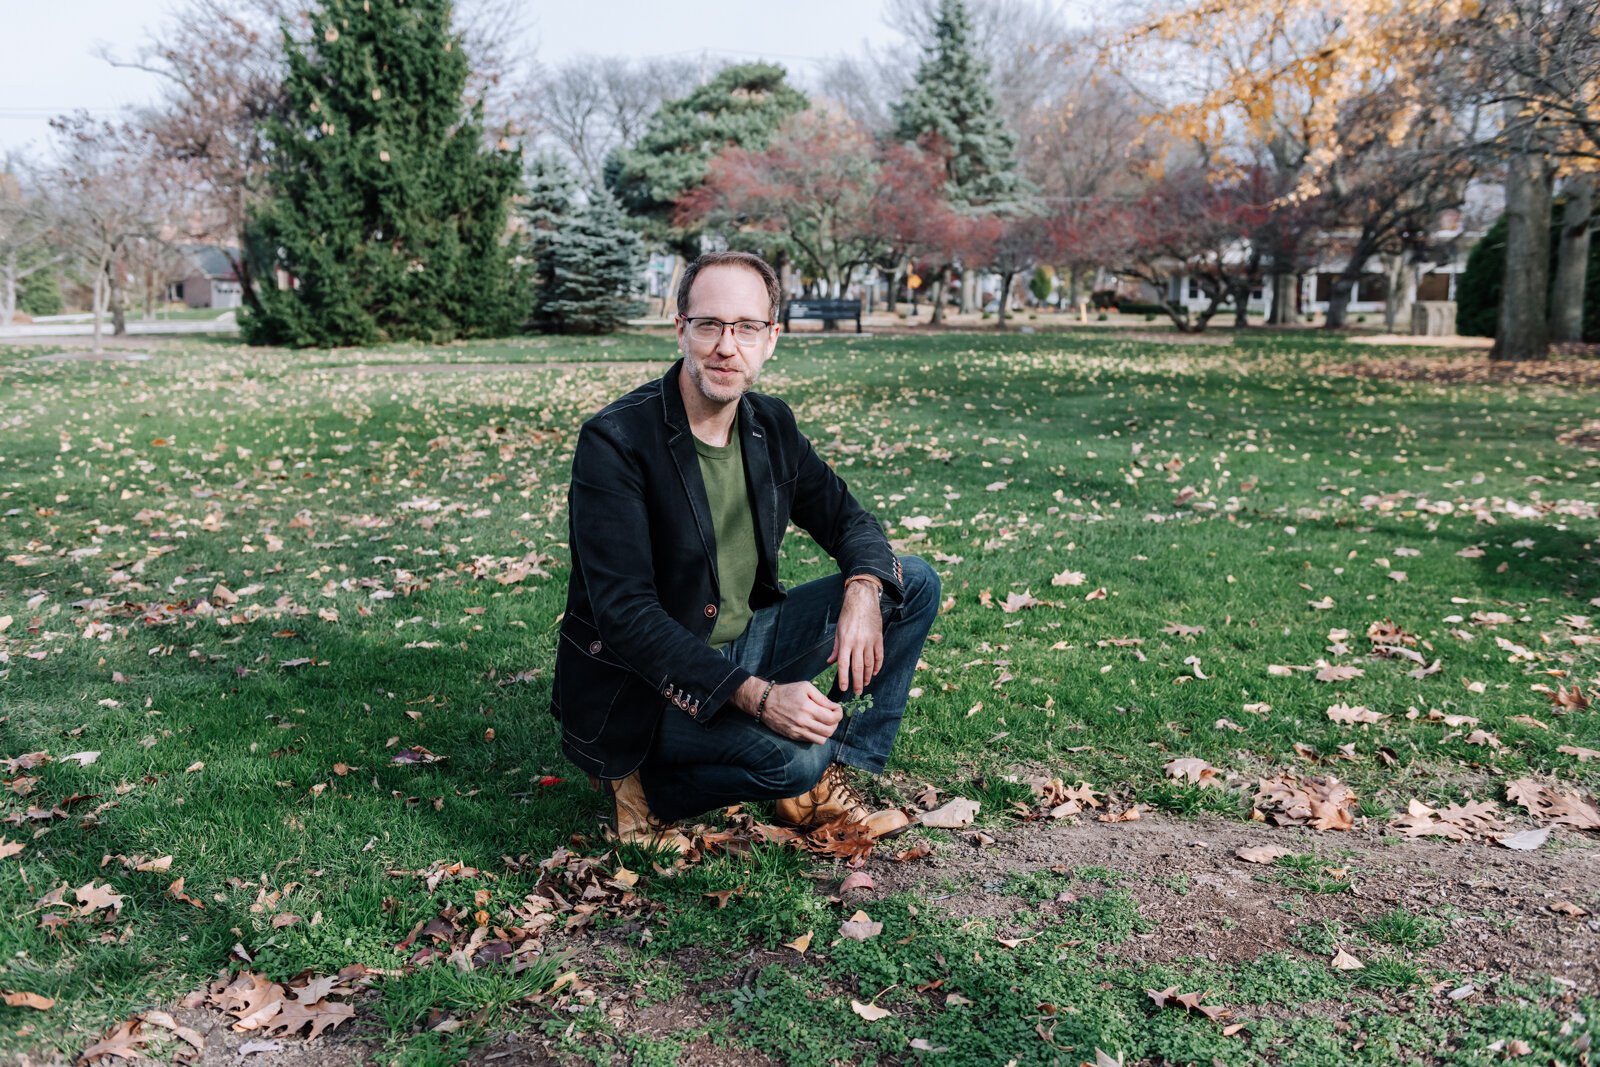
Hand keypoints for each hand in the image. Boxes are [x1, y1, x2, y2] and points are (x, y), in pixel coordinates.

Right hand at [756, 681, 841, 744]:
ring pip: (822, 739)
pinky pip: (811, 741)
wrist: (765, 703)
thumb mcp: (805, 687)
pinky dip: (817, 735)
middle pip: (829, 730)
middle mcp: (804, 722)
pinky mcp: (794, 736)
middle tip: (832, 716)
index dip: (839, 713)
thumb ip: (821, 697)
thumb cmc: (786, 692)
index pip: (832, 718)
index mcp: (808, 708)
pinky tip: (815, 726)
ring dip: (827, 731)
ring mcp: (798, 731)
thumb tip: (834, 706)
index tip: (837, 709)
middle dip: (835, 723)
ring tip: (824, 723)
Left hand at [828, 580, 883, 696]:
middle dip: (857, 682)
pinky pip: (879, 656)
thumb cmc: (848, 616)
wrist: (862, 601)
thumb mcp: (838, 631)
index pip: (843, 665)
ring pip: (870, 664)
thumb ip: (836, 649)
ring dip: (868, 676)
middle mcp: (858, 643)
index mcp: (845, 642)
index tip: (844, 688)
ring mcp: (869, 641)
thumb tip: (830, 662)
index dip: (843, 678)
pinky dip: (877, 666)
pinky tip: (875, 672)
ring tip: (865, 684)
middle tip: (857, 692)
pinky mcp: (878, 638)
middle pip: (858, 668)